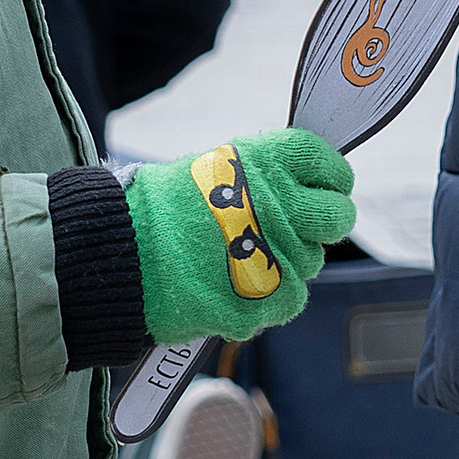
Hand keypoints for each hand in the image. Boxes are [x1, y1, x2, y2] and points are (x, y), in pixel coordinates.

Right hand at [124, 127, 355, 343]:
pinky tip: (238, 284)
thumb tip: (300, 184)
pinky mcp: (272, 297)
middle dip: (324, 222)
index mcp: (267, 161)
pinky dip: (272, 294)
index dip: (331, 178)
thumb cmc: (158, 210)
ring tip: (245, 256)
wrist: (121, 256)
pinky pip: (293, 296)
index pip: (328, 164)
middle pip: (337, 215)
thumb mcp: (214, 169)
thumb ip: (264, 176)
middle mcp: (282, 203)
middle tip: (297, 227)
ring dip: (290, 259)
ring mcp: (281, 253)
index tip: (324, 186)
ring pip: (313, 259)